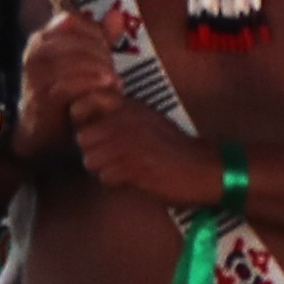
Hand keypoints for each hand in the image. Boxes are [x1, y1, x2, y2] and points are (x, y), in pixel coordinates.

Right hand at [14, 8, 125, 159]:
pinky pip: (70, 84)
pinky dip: (91, 87)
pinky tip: (106, 91)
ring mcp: (36, 72)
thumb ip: (100, 37)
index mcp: (44, 36)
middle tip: (114, 69)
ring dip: (99, 71)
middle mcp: (36, 50)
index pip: (72, 19)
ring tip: (114, 82)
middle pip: (76, 40)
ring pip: (75, 61)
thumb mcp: (83, 59)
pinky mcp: (41, 94)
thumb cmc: (63, 90)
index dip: (94, 31)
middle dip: (101, 54)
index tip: (108, 48)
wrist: (40, 128)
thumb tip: (117, 15)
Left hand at [70, 93, 221, 205]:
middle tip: (107, 157)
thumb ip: (119, 115)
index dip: (81, 116)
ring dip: (101, 168)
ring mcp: (130, 144)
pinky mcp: (135, 167)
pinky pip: (105, 177)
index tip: (89, 127)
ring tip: (120, 169)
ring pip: (90, 159)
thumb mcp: (147, 118)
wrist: (202, 167)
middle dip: (91, 150)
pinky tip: (130, 179)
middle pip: (83, 137)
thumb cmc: (173, 146)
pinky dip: (114, 182)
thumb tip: (88, 122)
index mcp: (130, 106)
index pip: (88, 101)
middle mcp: (127, 121)